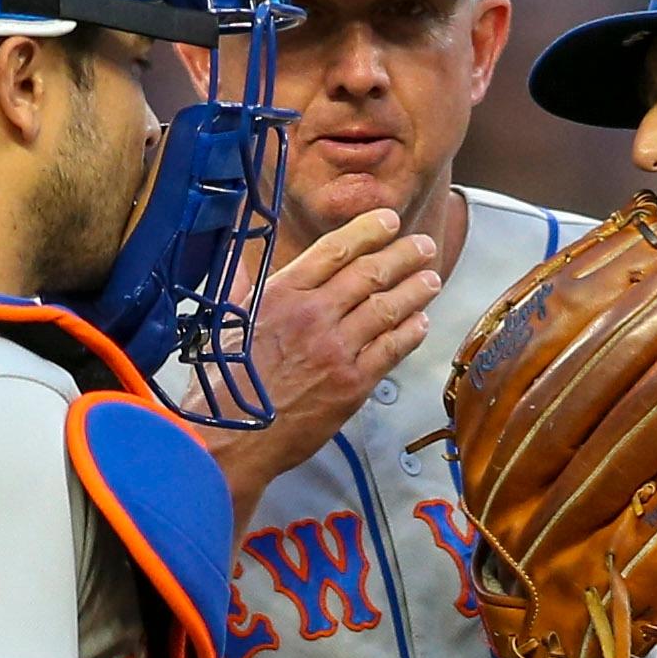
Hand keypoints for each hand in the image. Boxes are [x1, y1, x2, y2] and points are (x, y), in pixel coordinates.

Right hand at [204, 209, 443, 524]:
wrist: (232, 436)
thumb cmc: (225, 384)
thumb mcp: (229, 323)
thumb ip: (247, 289)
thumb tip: (245, 265)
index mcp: (281, 294)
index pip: (335, 250)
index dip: (368, 231)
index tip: (389, 221)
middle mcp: (312, 315)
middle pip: (369, 273)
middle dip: (403, 255)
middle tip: (423, 246)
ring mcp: (335, 350)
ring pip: (387, 308)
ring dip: (415, 290)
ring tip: (431, 279)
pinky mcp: (352, 384)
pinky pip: (391, 350)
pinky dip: (410, 332)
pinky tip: (420, 322)